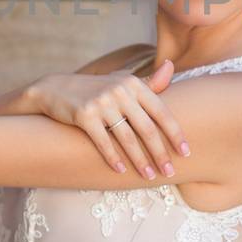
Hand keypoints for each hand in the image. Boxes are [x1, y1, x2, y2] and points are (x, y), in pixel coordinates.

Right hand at [29, 62, 189, 178]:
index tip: (186, 152)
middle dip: (160, 153)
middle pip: (147, 128)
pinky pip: (103, 142)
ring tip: (150, 176)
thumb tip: (171, 66)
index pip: (161, 112)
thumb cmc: (95, 89)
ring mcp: (101, 103)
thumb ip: (148, 81)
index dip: (175, 133)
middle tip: (170, 172)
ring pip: (127, 138)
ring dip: (140, 161)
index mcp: (133, 84)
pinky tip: (121, 171)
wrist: (55, 89)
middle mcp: (120, 91)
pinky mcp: (84, 115)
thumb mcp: (121, 81)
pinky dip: (113, 158)